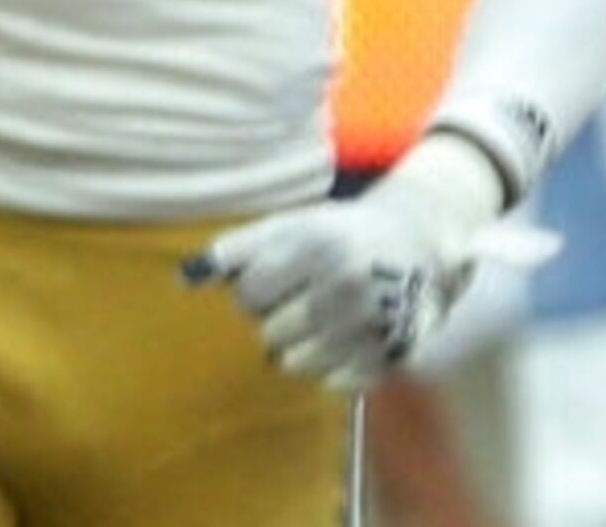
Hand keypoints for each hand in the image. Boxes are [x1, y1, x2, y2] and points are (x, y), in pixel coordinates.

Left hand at [187, 138, 507, 390]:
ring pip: (296, 362)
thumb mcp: (288, 224)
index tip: (272, 280)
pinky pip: (335, 381)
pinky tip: (345, 340)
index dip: (252, 290)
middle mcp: (346, 285)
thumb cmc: (338, 232)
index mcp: (316, 245)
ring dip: (298, 346)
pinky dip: (333, 367)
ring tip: (319, 320)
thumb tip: (186, 278)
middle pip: (270, 331)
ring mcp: (373, 324)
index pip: (248, 294)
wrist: (419, 240)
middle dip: (275, 318)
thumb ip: (236, 249)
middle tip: (300, 299)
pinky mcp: (395, 354)